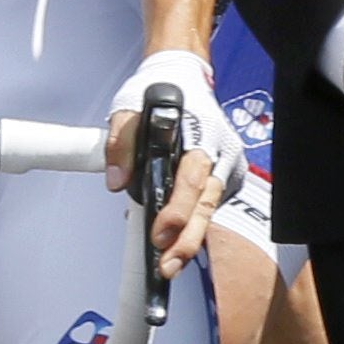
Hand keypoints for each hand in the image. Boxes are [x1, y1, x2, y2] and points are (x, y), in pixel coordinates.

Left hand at [104, 49, 243, 279]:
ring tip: (170, 262)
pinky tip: (179, 239)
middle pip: (206, 202)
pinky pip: (211, 203)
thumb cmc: (160, 92)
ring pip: (211, 208)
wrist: (183, 77)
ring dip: (191, 238)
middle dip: (187, 240)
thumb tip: (116, 180)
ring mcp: (227, 163)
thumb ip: (122, 143)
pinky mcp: (226, 174)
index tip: (159, 234)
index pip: (191, 178)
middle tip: (167, 265)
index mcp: (198, 131)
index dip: (177, 211)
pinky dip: (195, 223)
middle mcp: (219, 149)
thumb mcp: (129, 107)